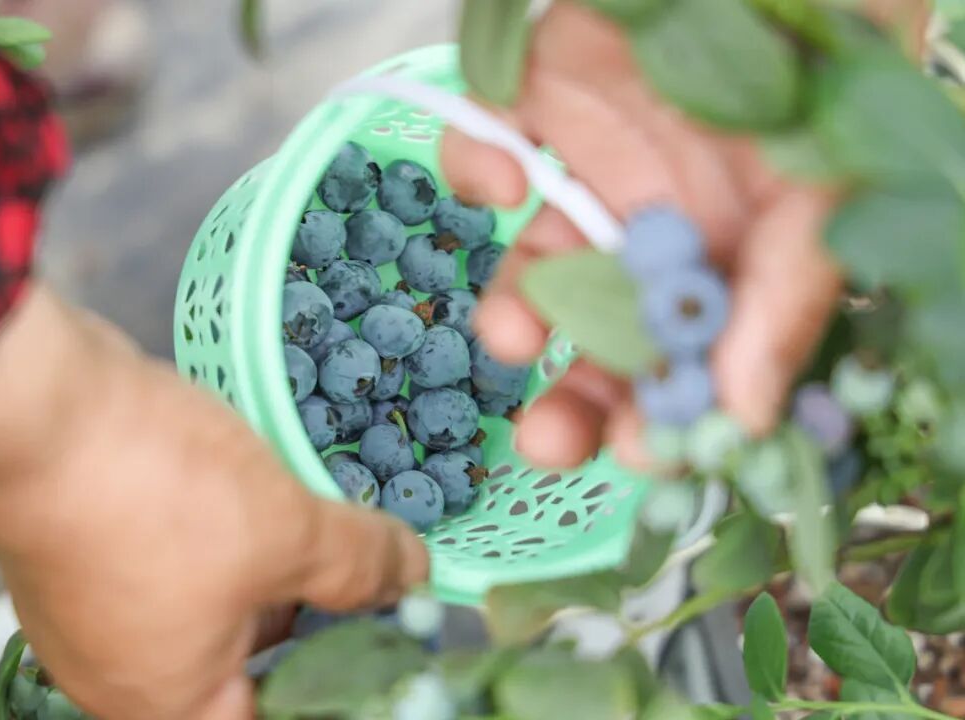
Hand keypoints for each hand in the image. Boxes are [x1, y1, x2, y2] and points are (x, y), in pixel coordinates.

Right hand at [0, 285, 428, 719]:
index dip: (334, 687)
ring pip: (202, 609)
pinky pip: (166, 564)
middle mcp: (121, 677)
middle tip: (364, 578)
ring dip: (260, 571)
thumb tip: (416, 578)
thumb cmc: (163, 498)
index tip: (379, 641)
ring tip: (315, 527)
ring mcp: (92, 614)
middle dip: (305, 624)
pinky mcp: (80, 553)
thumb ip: (361, 566)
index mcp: (170, 705)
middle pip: (236, 672)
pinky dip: (215, 540)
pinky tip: (248, 493)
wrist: (37, 412)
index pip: (273, 718)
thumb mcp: (287, 533)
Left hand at [442, 0, 927, 469]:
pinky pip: (486, 144)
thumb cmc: (820, 74)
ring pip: (535, 267)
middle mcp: (656, 229)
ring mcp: (594, 169)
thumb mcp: (827, 191)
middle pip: (604, 338)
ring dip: (514, 313)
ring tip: (511, 336)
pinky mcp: (540, 100)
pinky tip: (503, 178)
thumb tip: (750, 417)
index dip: (657, 418)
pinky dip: (475, 165)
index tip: (635, 454)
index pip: (686, 365)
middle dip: (573, 401)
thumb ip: (789, 298)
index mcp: (726, 262)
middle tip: (547, 442)